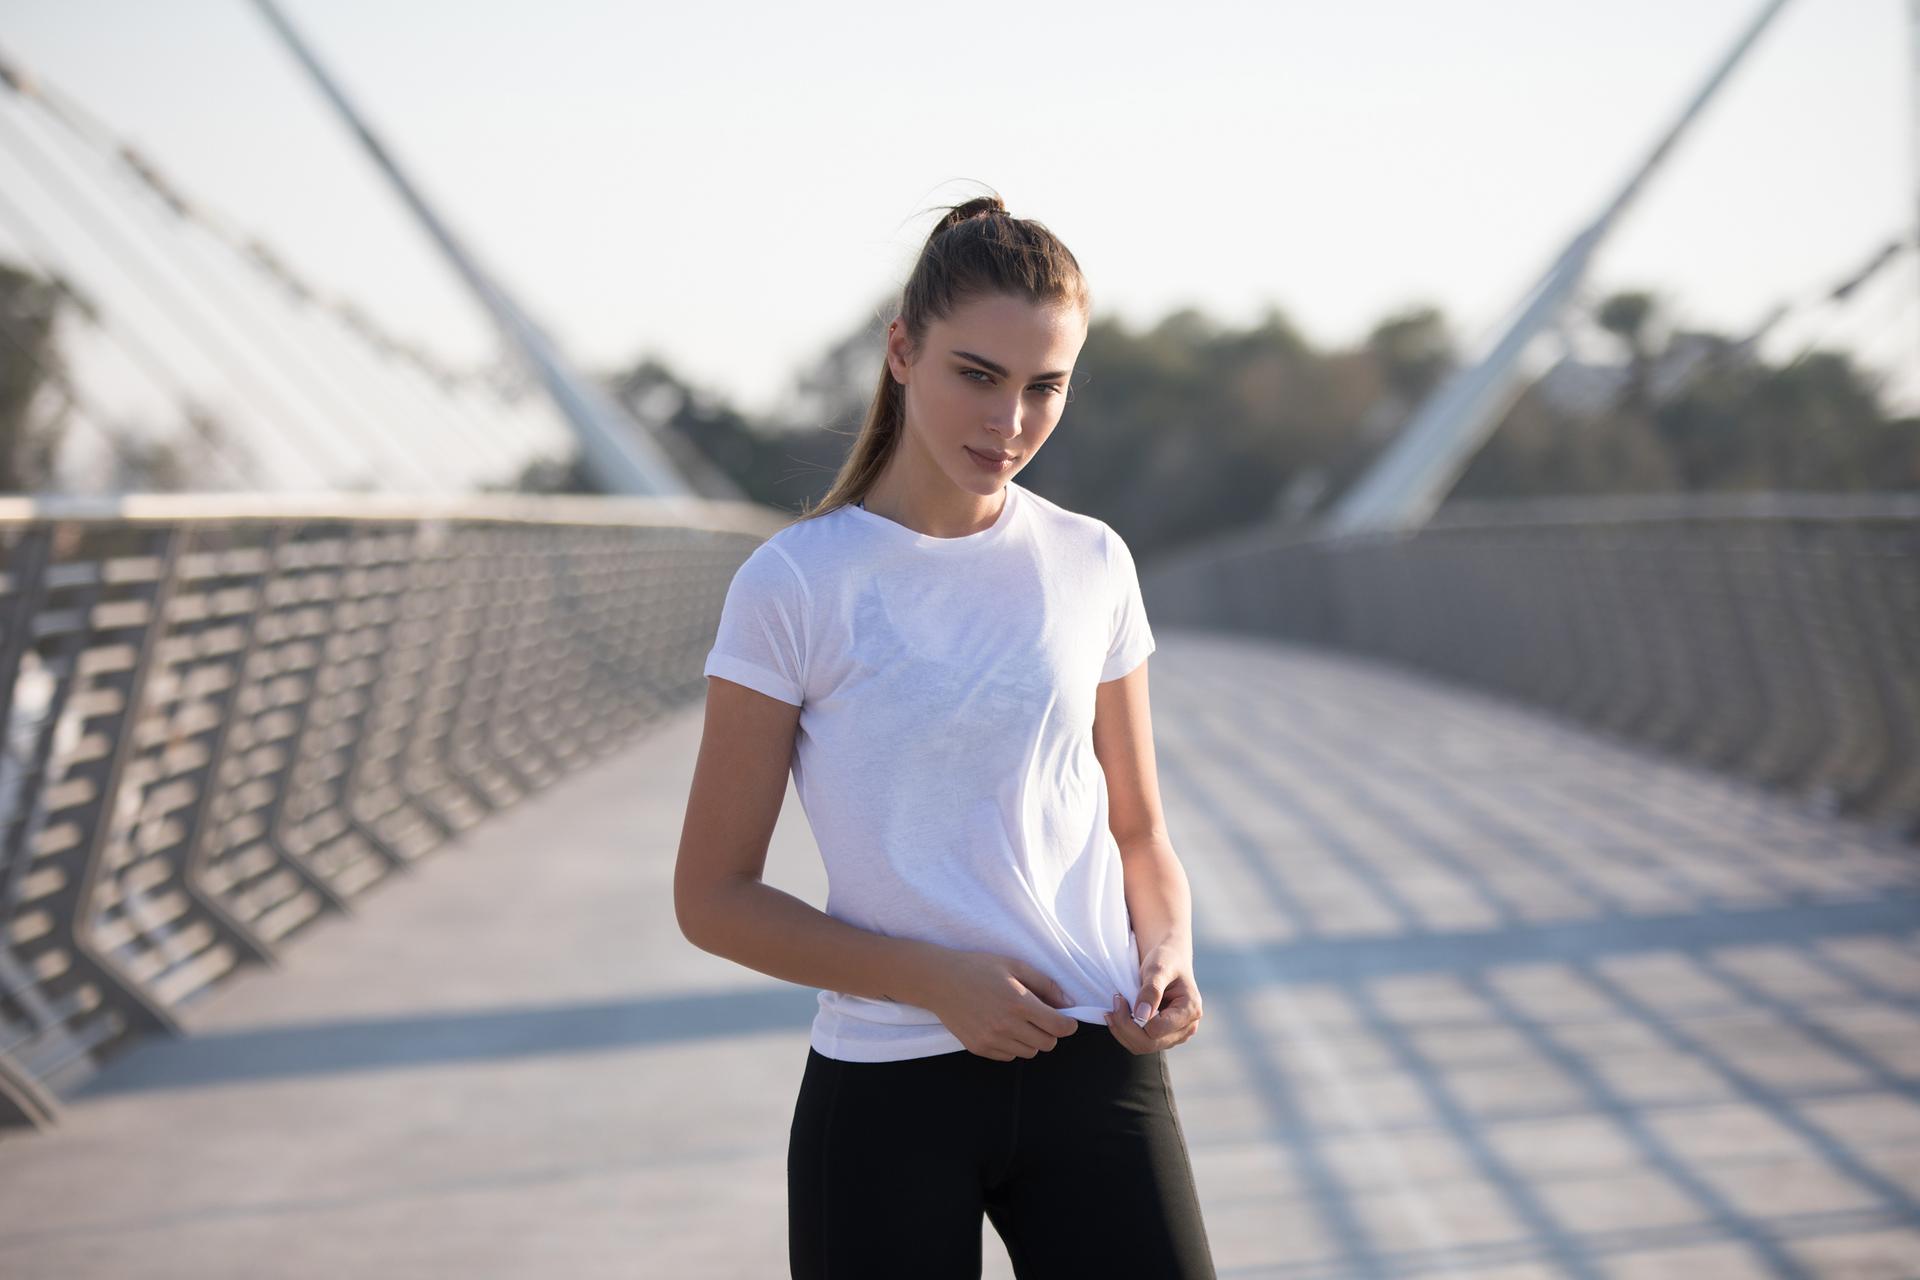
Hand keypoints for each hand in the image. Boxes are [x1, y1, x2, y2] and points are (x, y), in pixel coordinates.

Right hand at [922, 950, 1080, 1061]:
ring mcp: (992, 1040)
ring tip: (1018, 1021)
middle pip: (1047, 1044)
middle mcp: (1007, 1026)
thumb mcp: (1014, 965)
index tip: (1067, 1019)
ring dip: (1031, 1039)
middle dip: (1050, 1032)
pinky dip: (1012, 1045)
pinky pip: (1009, 1056)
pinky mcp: (979, 1048)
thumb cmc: (978, 968)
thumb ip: (1045, 984)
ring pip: (1029, 1053)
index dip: (1069, 1024)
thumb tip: (1069, 1003)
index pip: (1058, 1028)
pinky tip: (1001, 1027)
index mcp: (1019, 1003)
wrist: (939, 981)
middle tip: (1040, 1017)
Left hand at [1105, 942, 1202, 1053]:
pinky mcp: (1164, 1035)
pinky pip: (1141, 1044)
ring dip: (1122, 1032)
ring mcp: (1176, 1034)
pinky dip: (1125, 1033)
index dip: (1134, 1019)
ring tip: (1112, 1011)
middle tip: (1113, 1004)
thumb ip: (1151, 991)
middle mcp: (1187, 1027)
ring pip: (1143, 1047)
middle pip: (1150, 1043)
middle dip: (1125, 1027)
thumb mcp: (1158, 968)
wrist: (1170, 960)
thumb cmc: (1166, 960)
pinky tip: (1117, 1016)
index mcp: (1190, 1010)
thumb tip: (1141, 1017)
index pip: (1157, 1030)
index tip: (1119, 998)